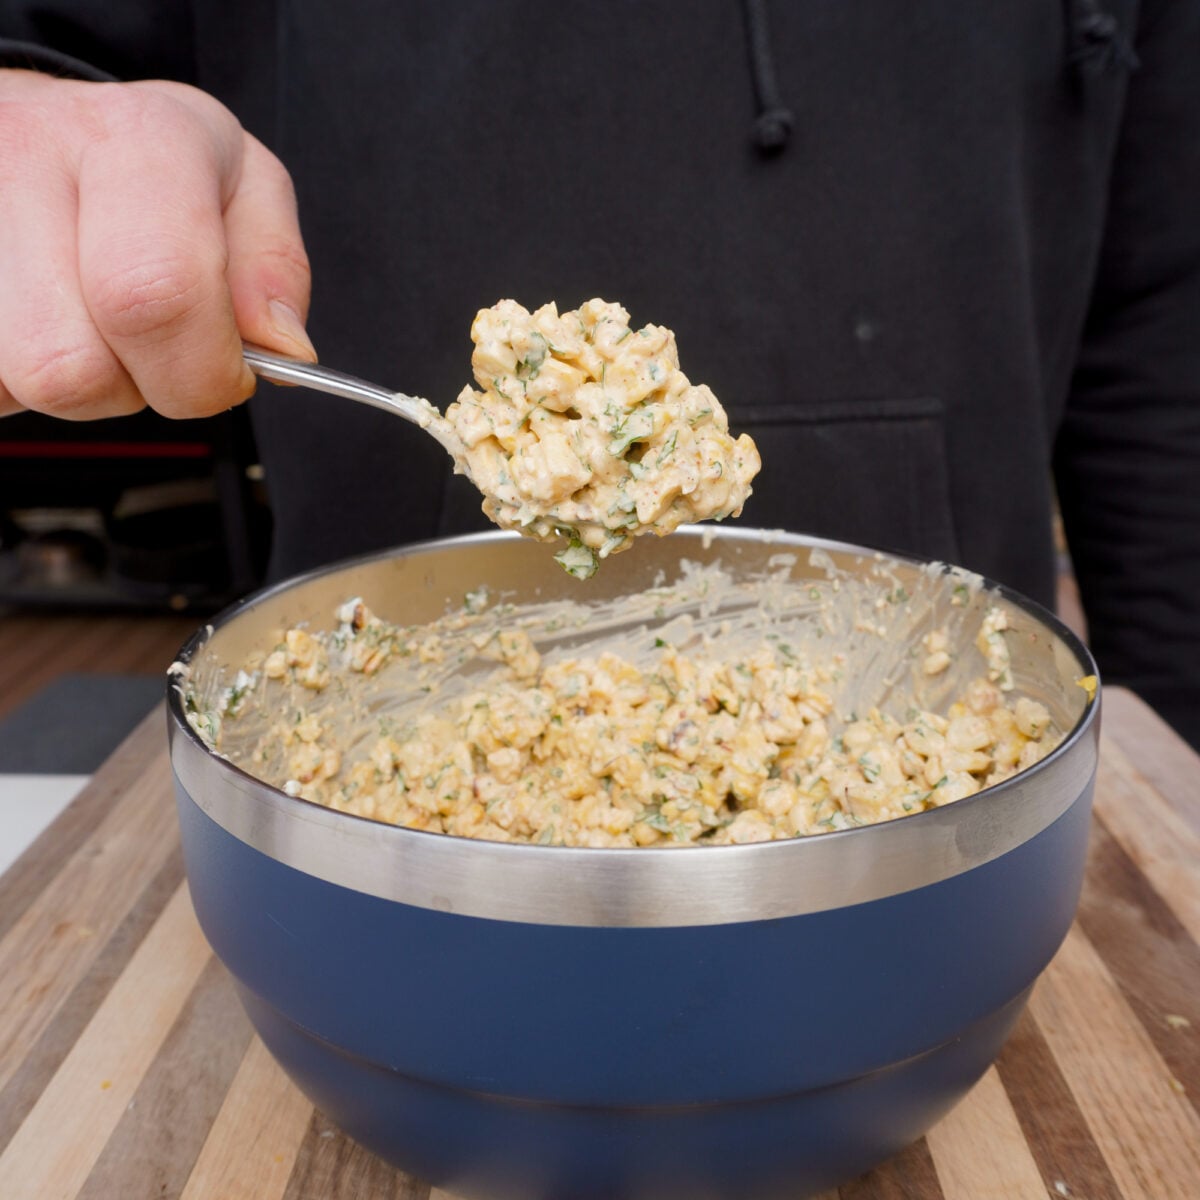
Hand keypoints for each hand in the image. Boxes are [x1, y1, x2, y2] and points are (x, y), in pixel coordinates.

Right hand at [0, 70, 313, 419]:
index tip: (225, 373)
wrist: (34, 118)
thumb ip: (275, 271)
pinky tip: (51, 321)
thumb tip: (282, 350)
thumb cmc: (148, 164)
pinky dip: (26, 376)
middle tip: (154, 347)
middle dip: (135, 388)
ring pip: (24, 381)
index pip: (160, 294)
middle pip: (75, 366)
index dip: (202, 370)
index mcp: (138, 139)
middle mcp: (28, 157)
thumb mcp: (245, 188)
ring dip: (80, 382)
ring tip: (95, 322)